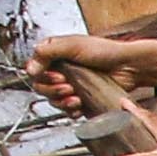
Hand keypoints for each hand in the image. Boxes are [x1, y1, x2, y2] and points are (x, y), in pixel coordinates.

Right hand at [27, 30, 156, 114]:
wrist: (127, 66)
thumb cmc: (104, 51)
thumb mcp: (72, 45)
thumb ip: (48, 52)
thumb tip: (29, 67)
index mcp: (54, 55)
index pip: (34, 71)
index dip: (43, 77)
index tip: (57, 76)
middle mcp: (60, 70)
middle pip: (41, 88)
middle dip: (53, 90)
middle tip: (68, 86)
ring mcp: (70, 86)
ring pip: (53, 100)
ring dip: (62, 101)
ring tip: (76, 96)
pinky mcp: (80, 99)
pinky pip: (68, 110)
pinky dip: (71, 110)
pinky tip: (79, 105)